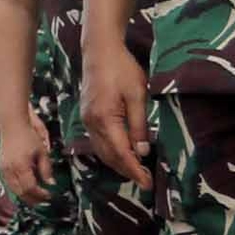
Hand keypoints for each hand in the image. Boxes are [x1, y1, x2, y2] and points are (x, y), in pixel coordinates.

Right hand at [0, 106, 48, 204]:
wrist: (12, 126)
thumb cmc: (29, 137)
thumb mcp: (42, 153)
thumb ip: (46, 170)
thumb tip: (51, 183)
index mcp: (21, 167)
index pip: (31, 188)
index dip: (41, 194)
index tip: (50, 195)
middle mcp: (10, 170)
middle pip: (21, 192)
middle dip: (33, 198)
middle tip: (44, 200)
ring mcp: (4, 170)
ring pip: (14, 190)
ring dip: (25, 195)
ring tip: (36, 197)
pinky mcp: (1, 168)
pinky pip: (10, 184)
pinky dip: (18, 189)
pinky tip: (26, 188)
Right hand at [80, 39, 156, 188]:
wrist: (99, 51)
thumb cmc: (122, 69)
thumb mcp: (138, 95)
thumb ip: (139, 125)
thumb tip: (142, 151)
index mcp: (105, 119)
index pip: (121, 153)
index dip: (134, 170)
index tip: (147, 183)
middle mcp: (92, 123)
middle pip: (108, 156)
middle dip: (126, 171)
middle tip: (146, 181)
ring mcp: (87, 120)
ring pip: (101, 151)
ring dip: (118, 163)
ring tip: (136, 171)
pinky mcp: (87, 116)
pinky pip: (98, 141)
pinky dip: (111, 152)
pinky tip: (123, 153)